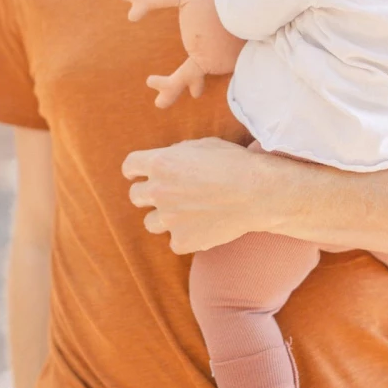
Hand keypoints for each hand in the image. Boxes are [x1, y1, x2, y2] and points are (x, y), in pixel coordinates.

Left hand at [122, 137, 269, 252]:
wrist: (258, 193)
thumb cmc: (235, 164)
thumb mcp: (204, 145)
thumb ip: (179, 153)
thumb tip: (169, 160)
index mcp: (160, 163)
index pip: (130, 166)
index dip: (135, 171)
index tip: (139, 175)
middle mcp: (158, 190)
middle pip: (135, 196)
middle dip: (148, 194)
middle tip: (167, 195)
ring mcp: (169, 218)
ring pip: (150, 223)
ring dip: (164, 218)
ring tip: (186, 214)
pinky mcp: (182, 241)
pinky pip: (174, 242)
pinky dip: (185, 237)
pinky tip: (202, 228)